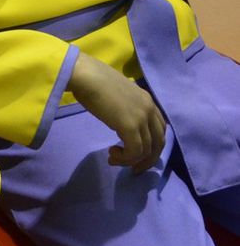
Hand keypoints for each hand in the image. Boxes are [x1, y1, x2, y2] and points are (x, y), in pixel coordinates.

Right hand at [68, 51, 165, 172]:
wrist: (86, 76)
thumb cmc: (93, 81)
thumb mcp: (117, 95)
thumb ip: (125, 107)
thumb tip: (120, 119)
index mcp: (147, 100)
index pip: (159, 128)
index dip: (152, 145)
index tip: (137, 154)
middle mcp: (149, 109)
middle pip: (159, 142)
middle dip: (147, 159)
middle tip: (133, 169)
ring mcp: (142, 117)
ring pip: (147, 150)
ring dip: (131, 160)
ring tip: (114, 159)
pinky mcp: (131, 126)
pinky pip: (135, 152)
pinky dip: (125, 159)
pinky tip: (112, 155)